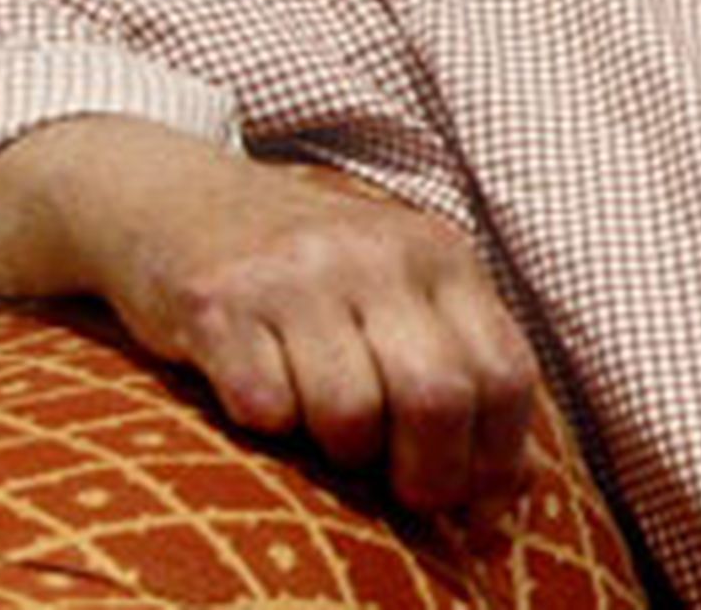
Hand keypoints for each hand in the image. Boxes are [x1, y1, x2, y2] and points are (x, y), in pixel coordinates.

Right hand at [0, 119, 537, 528]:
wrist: (182, 198)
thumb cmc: (311, 271)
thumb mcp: (402, 290)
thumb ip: (462, 367)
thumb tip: (518, 489)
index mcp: (438, 253)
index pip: (505, 373)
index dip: (495, 460)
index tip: (470, 503)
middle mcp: (376, 253)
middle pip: (436, 399)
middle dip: (426, 476)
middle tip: (401, 493)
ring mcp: (297, 273)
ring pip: (351, 414)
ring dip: (339, 452)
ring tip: (322, 424)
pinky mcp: (220, 300)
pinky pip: (265, 409)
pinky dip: (267, 425)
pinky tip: (260, 391)